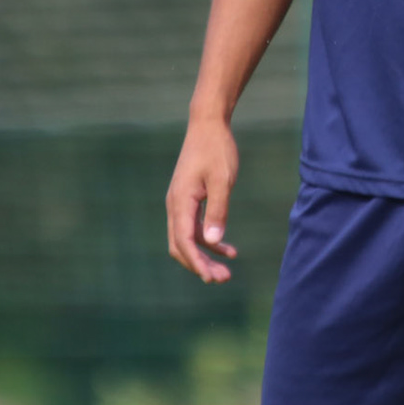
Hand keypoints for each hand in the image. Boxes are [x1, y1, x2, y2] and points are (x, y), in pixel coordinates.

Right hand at [165, 117, 239, 282]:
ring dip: (204, 256)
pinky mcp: (189, 200)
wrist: (208, 124)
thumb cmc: (217, 150)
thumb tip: (212, 242)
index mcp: (180, 201)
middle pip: (181, 245)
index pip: (183, 241)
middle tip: (223, 279)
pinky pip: (194, 228)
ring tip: (227, 271)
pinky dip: (208, 241)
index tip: (211, 278)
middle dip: (199, 265)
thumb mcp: (223, 180)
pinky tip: (228, 249)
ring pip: (187, 240)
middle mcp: (175, 205)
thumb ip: (218, 210)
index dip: (196, 262)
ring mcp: (180, 203)